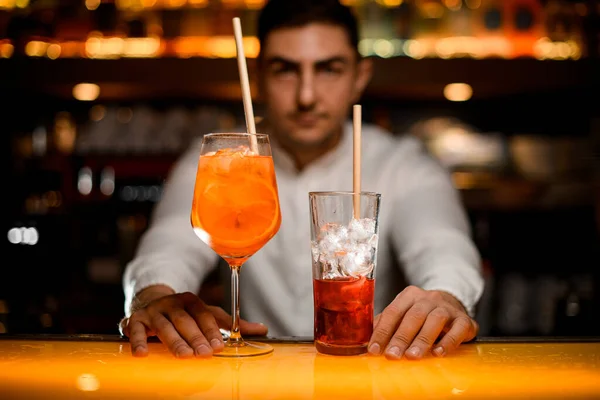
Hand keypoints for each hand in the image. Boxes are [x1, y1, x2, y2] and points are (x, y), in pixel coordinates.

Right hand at [120, 287, 267, 357]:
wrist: (149, 302)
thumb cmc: (184, 314)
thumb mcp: (207, 315)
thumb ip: (231, 324)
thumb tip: (262, 330)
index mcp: (191, 301)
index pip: (204, 315)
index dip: (212, 330)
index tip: (220, 345)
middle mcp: (172, 303)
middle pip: (185, 321)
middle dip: (196, 338)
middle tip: (204, 354)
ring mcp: (154, 311)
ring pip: (164, 326)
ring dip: (174, 341)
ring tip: (183, 356)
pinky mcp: (135, 319)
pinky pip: (134, 330)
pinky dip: (138, 341)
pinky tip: (142, 354)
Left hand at [368, 286, 477, 359]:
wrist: (453, 303)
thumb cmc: (422, 314)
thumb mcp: (403, 314)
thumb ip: (387, 324)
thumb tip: (366, 341)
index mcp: (409, 295)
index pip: (393, 312)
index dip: (382, 332)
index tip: (374, 350)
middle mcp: (428, 298)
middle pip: (413, 316)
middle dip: (401, 337)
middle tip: (392, 355)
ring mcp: (447, 307)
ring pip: (434, 320)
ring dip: (422, 340)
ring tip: (412, 356)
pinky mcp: (464, 319)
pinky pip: (458, 328)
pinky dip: (448, 341)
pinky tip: (439, 353)